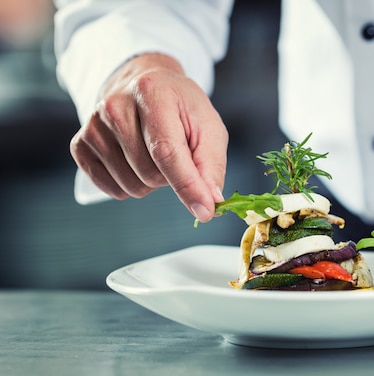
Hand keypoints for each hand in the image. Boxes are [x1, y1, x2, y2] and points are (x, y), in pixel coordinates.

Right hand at [69, 53, 226, 221]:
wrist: (144, 84)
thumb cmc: (180, 108)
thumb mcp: (207, 126)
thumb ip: (211, 165)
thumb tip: (211, 203)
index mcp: (152, 93)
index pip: (166, 151)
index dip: (187, 185)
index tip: (205, 211)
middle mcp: (115, 106)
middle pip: (150, 173)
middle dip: (171, 176)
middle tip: (175, 153)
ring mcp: (93, 126)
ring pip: (131, 185)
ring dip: (151, 182)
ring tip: (153, 153)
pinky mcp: (80, 144)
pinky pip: (110, 189)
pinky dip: (129, 185)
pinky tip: (135, 161)